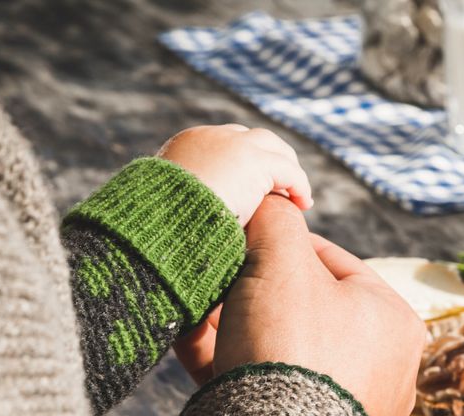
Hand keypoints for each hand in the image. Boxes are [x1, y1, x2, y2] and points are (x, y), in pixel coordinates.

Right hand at [157, 124, 312, 225]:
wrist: (161, 217)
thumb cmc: (160, 224)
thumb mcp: (168, 210)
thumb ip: (186, 206)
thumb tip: (191, 227)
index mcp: (186, 147)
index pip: (223, 145)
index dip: (243, 165)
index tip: (254, 189)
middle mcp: (210, 138)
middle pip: (252, 139)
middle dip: (271, 161)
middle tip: (282, 188)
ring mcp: (233, 145)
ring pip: (274, 149)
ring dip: (288, 170)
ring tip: (297, 196)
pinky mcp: (254, 161)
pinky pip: (287, 169)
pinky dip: (298, 185)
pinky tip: (303, 203)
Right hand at [208, 195, 424, 415]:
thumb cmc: (290, 346)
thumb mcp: (280, 260)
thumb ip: (275, 217)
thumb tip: (268, 197)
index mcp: (394, 319)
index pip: (330, 262)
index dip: (277, 243)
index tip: (240, 238)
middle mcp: (383, 367)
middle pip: (301, 308)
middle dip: (248, 292)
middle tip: (212, 279)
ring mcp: (349, 408)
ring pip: (278, 347)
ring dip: (232, 327)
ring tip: (195, 313)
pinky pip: (266, 386)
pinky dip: (230, 366)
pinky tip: (193, 348)